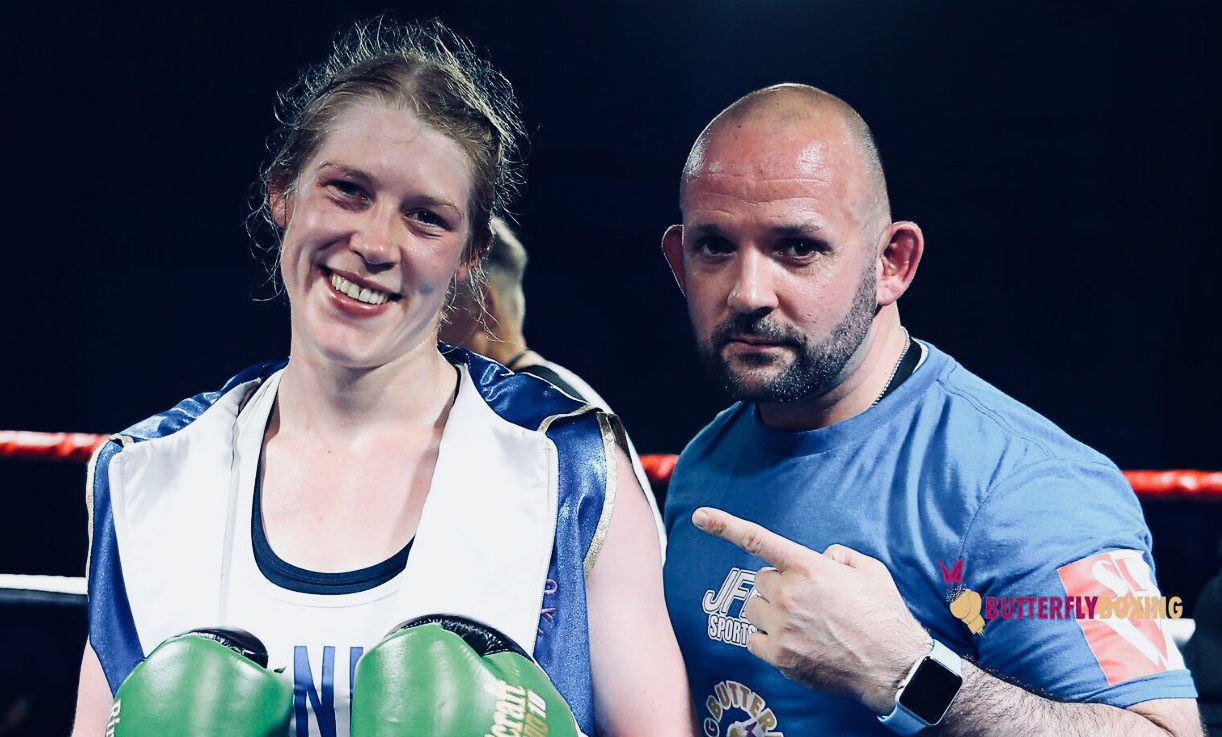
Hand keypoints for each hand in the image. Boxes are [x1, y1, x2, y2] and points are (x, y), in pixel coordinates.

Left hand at [693, 507, 931, 714]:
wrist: (893, 665)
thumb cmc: (883, 615)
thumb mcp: (869, 570)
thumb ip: (838, 556)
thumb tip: (821, 559)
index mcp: (807, 566)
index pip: (756, 539)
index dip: (723, 525)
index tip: (699, 516)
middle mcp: (788, 593)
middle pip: (760, 581)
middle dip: (778, 587)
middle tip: (807, 602)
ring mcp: (781, 625)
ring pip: (755, 609)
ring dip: (771, 613)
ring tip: (804, 625)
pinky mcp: (779, 655)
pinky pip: (754, 639)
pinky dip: (769, 640)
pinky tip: (796, 644)